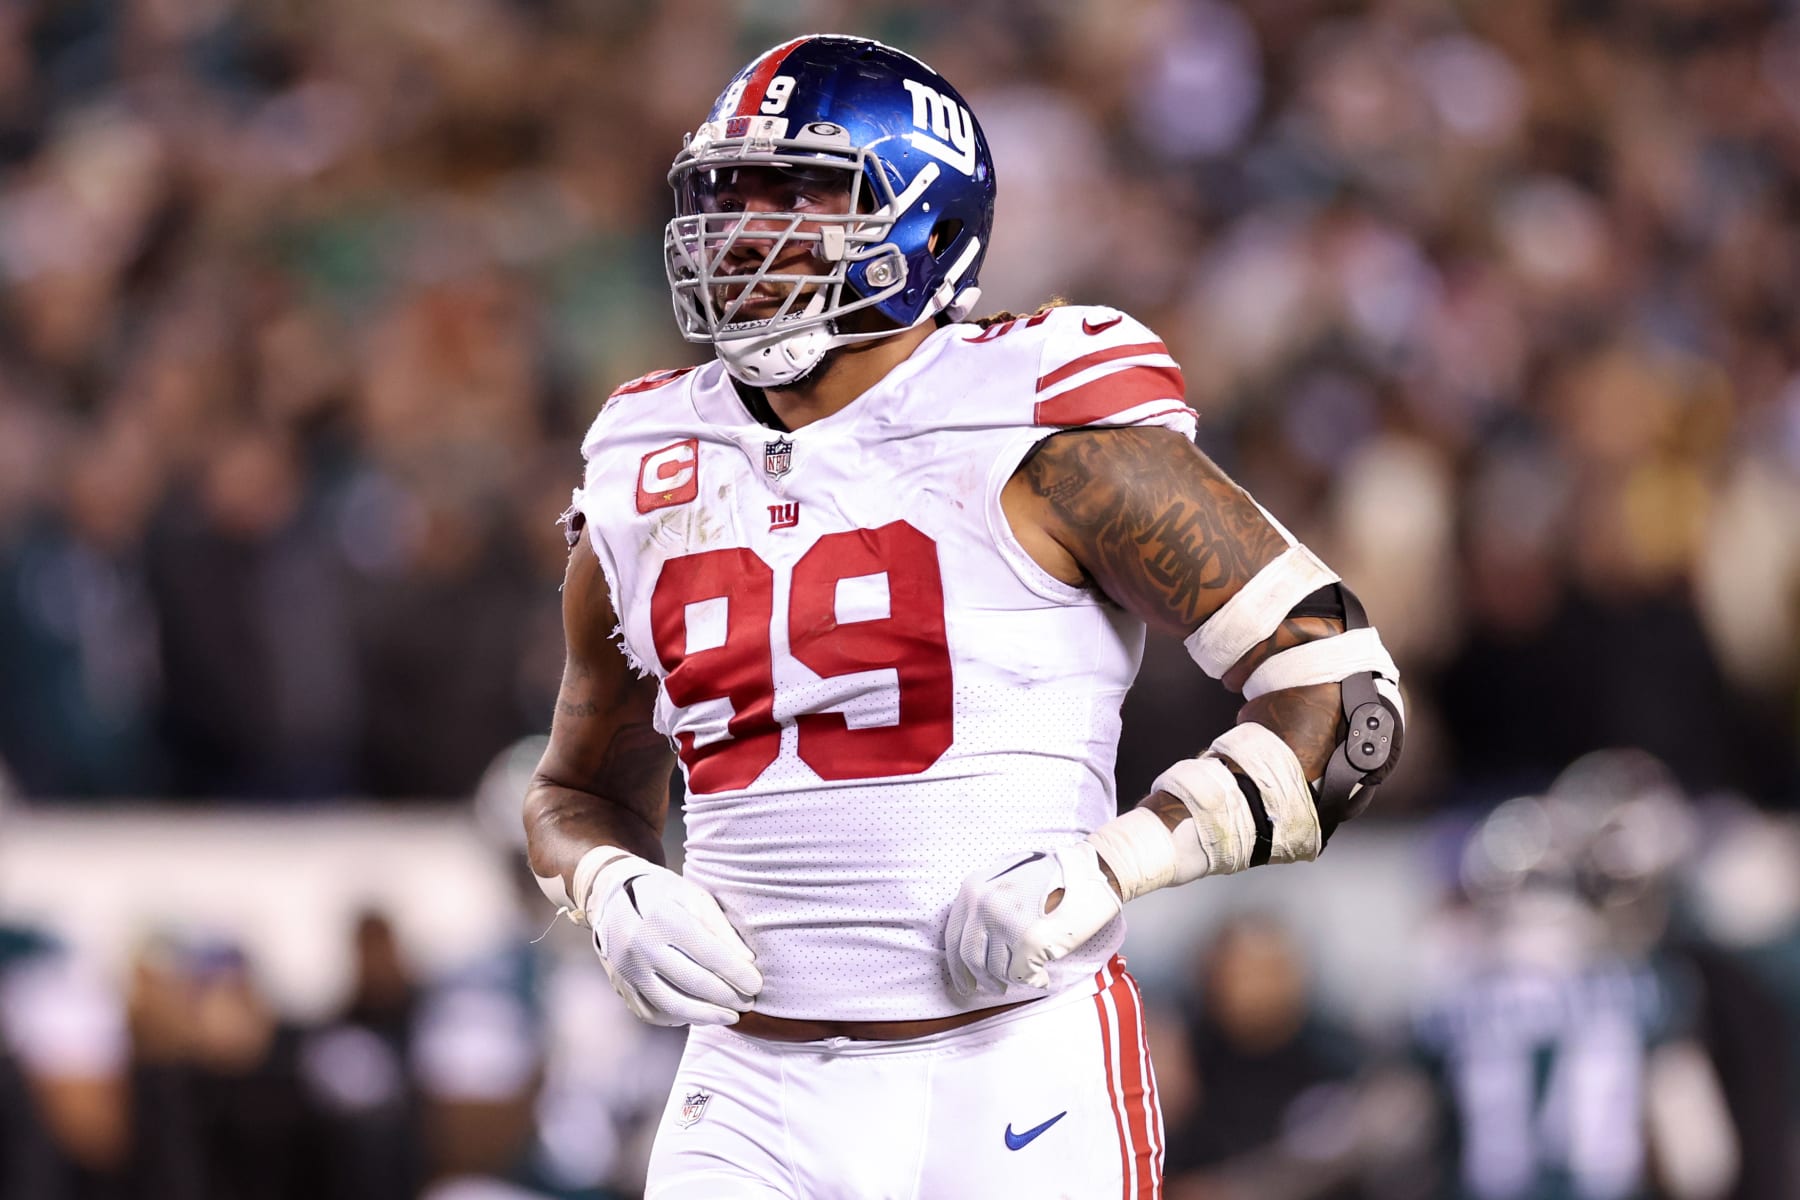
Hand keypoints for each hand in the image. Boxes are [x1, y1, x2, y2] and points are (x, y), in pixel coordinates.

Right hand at [586, 853, 762, 1026]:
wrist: (611, 898)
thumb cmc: (664, 895)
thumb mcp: (694, 897)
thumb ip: (720, 928)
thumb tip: (747, 962)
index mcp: (662, 917)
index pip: (709, 953)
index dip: (737, 973)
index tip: (757, 985)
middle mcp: (639, 945)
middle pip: (693, 982)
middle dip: (727, 997)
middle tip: (749, 1004)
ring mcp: (627, 969)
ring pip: (672, 1005)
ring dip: (707, 1016)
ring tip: (731, 1016)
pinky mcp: (621, 986)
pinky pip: (653, 1012)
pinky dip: (680, 1018)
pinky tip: (701, 1014)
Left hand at [944, 843, 1121, 996]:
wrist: (1093, 871)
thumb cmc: (1055, 876)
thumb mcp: (1006, 877)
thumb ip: (985, 903)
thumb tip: (972, 943)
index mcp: (974, 888)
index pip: (953, 936)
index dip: (957, 965)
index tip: (963, 980)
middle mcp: (984, 905)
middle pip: (969, 958)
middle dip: (979, 980)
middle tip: (992, 988)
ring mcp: (1005, 923)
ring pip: (996, 969)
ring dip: (1012, 977)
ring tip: (1028, 972)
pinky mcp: (1029, 941)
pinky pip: (1021, 975)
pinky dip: (1033, 980)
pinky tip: (1043, 976)